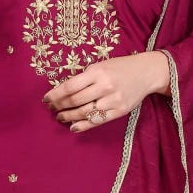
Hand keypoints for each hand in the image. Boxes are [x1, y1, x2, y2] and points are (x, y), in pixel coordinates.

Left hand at [42, 51, 168, 131]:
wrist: (146, 73)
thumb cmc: (119, 68)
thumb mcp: (100, 66)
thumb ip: (84, 78)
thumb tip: (63, 92)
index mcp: (97, 72)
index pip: (70, 86)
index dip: (55, 95)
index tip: (46, 99)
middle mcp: (105, 86)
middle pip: (75, 101)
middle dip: (60, 106)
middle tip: (52, 109)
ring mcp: (113, 100)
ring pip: (85, 112)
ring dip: (69, 116)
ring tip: (60, 117)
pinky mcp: (120, 111)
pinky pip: (98, 121)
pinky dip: (83, 125)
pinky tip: (73, 126)